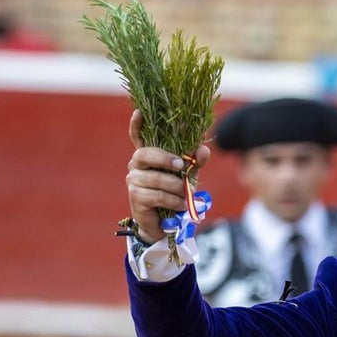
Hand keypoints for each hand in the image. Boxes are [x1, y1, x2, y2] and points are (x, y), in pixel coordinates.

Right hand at [126, 110, 210, 243]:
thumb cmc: (175, 193)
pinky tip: (180, 205)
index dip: (137, 125)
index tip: (139, 112)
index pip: (137, 137)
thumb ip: (196, 161)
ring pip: (155, 178)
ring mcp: (133, 180)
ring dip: (175, 186)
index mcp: (149, 156)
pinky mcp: (135, 197)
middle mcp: (136, 165)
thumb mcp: (188, 175)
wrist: (165, 223)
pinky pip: (156, 195)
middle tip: (181, 165)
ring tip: (185, 194)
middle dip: (164, 158)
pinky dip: (173, 200)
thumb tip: (203, 150)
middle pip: (144, 154)